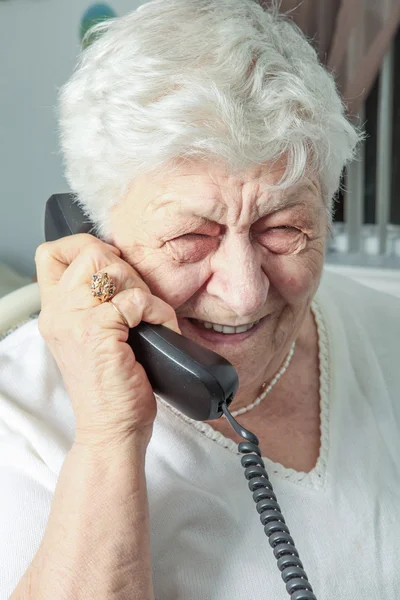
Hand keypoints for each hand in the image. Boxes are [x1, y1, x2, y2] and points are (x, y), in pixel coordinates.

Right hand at [35, 233, 179, 448]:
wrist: (113, 429)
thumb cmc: (112, 387)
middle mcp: (58, 312)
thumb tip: (122, 270)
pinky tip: (160, 329)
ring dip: (143, 290)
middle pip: (90, 252)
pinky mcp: (97, 332)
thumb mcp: (93, 339)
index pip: (52, 253)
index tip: (113, 268)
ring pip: (114, 270)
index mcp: (55, 312)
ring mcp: (74, 321)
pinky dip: (158, 311)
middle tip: (138, 300)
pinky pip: (136, 299)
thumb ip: (95, 304)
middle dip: (125, 269)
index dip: (85, 246)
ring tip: (149, 317)